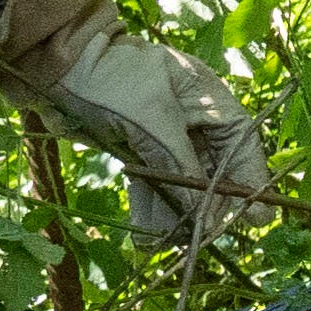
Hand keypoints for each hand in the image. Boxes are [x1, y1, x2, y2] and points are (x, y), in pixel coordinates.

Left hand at [0, 0, 275, 254]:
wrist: (56, 66)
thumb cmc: (112, 79)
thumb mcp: (152, 120)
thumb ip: (181, 166)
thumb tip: (204, 214)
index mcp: (210, 100)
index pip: (243, 146)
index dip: (251, 183)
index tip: (255, 217)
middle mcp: (195, 120)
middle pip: (215, 172)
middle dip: (208, 208)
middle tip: (199, 238)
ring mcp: (167, 136)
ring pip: (184, 184)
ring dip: (177, 215)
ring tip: (166, 244)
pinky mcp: (140, 149)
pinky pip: (155, 184)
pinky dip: (152, 208)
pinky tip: (147, 237)